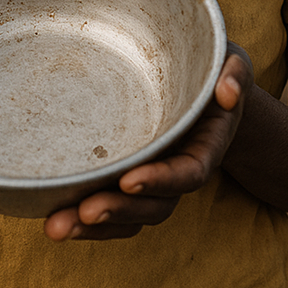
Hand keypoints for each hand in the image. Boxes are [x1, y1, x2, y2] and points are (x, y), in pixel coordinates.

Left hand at [43, 44, 252, 240]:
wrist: (205, 84)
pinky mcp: (131, 176)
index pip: (187, 173)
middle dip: (118, 211)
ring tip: (57, 226)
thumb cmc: (214, 65)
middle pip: (154, 205)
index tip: (128, 179)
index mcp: (205, 147)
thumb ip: (234, 73)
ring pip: (130, 214)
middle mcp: (179, 170)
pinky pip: (113, 205)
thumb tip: (228, 93)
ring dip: (94, 226)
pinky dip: (87, 219)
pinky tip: (54, 218)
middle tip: (84, 211)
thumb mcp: (232, 61)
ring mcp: (154, 177)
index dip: (160, 180)